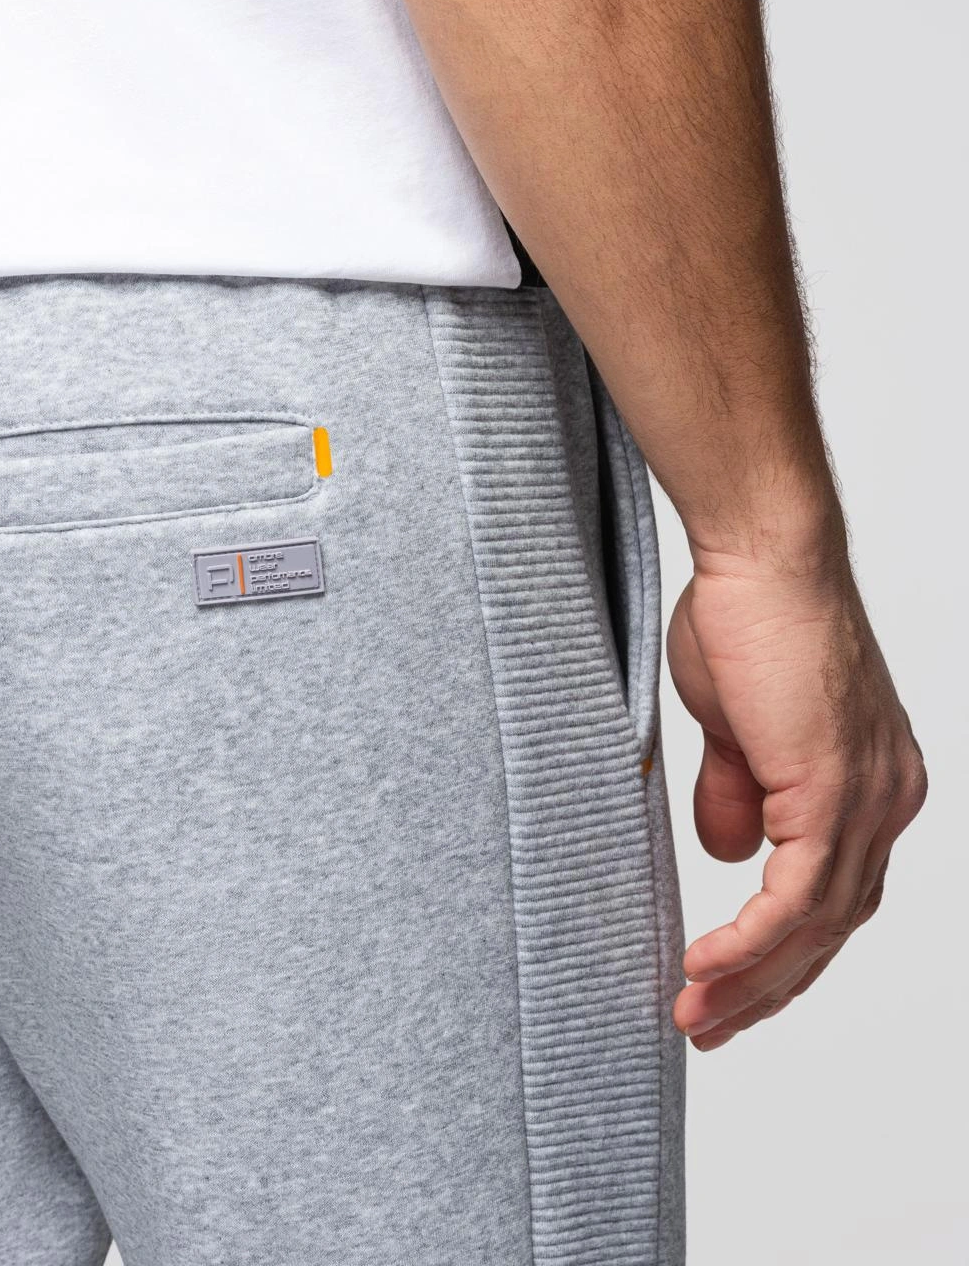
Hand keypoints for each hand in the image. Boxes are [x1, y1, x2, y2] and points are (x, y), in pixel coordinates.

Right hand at [667, 546, 926, 1049]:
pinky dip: (751, 943)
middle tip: (709, 1025)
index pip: (834, 893)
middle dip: (767, 986)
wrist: (763, 558)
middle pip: (832, 926)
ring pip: (816, 926)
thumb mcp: (734, 727)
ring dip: (752, 979)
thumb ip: (740, 793)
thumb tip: (729, 853)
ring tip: (696, 1014)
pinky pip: (796, 900)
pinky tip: (708, 968)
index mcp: (868, 783)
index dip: (782, 949)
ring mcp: (868, 800)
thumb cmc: (746, 619)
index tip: (727, 983)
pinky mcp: (836, 794)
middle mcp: (885, 799)